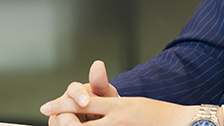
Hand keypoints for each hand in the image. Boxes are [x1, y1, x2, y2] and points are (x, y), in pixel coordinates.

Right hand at [41, 60, 119, 123]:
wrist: (102, 116)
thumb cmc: (103, 101)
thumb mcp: (104, 92)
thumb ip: (100, 82)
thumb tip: (97, 64)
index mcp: (75, 91)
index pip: (73, 90)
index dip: (79, 95)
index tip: (86, 102)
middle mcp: (63, 104)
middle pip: (62, 111)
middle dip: (70, 119)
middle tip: (76, 125)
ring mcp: (60, 118)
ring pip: (61, 122)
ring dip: (71, 125)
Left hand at [41, 94, 197, 125]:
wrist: (178, 124)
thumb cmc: (153, 113)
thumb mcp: (126, 102)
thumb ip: (103, 100)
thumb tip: (82, 101)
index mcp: (117, 107)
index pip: (82, 103)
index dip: (61, 104)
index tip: (46, 106)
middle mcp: (116, 122)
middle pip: (77, 123)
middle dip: (63, 120)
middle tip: (54, 118)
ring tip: (65, 124)